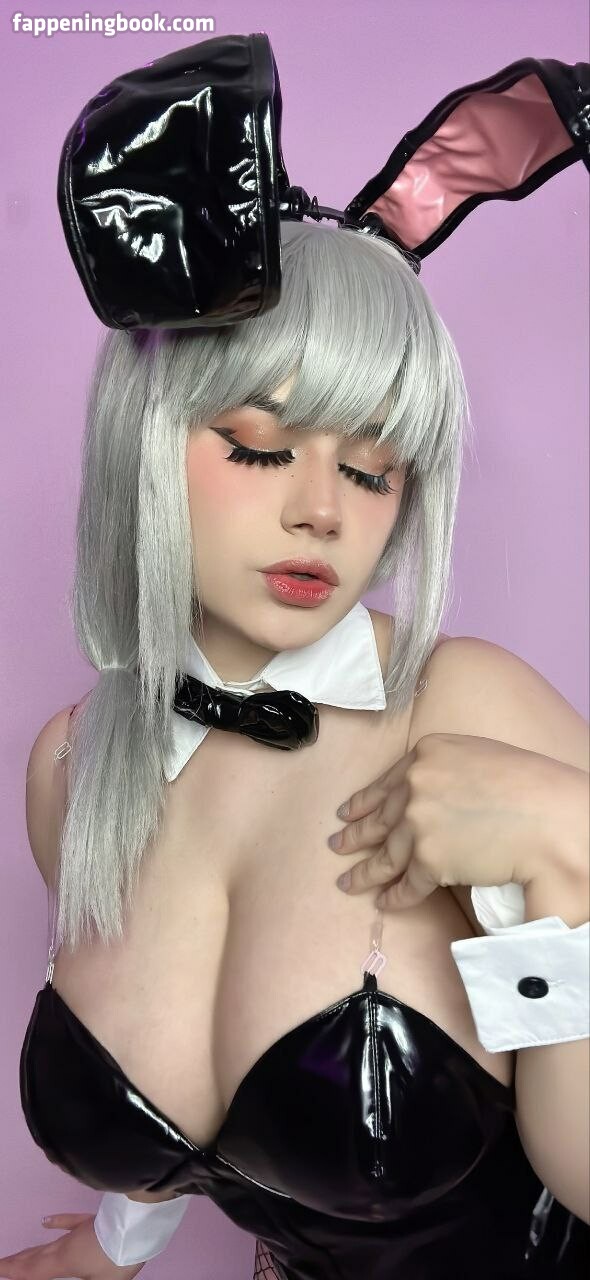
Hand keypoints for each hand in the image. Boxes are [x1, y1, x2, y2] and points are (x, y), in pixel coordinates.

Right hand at [0, 1212, 145, 1278]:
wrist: (135, 1225)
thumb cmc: (117, 1259)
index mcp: (63, 1262)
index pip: (33, 1270)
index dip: (15, 1271)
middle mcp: (64, 1245)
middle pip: (36, 1256)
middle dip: (17, 1262)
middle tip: (1, 1263)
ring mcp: (77, 1231)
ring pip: (48, 1243)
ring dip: (31, 1250)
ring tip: (17, 1255)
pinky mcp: (90, 1222)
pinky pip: (69, 1222)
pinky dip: (57, 1222)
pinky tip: (46, 1221)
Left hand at [327, 733, 574, 910]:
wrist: (550, 817)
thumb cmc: (530, 786)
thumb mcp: (479, 757)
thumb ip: (447, 772)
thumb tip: (432, 797)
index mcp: (428, 753)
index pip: (388, 782)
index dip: (365, 801)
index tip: (347, 811)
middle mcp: (416, 784)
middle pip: (379, 817)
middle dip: (355, 833)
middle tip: (336, 844)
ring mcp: (418, 822)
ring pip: (384, 854)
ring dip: (364, 872)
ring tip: (348, 882)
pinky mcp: (428, 859)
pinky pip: (406, 883)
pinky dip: (395, 896)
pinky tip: (385, 902)